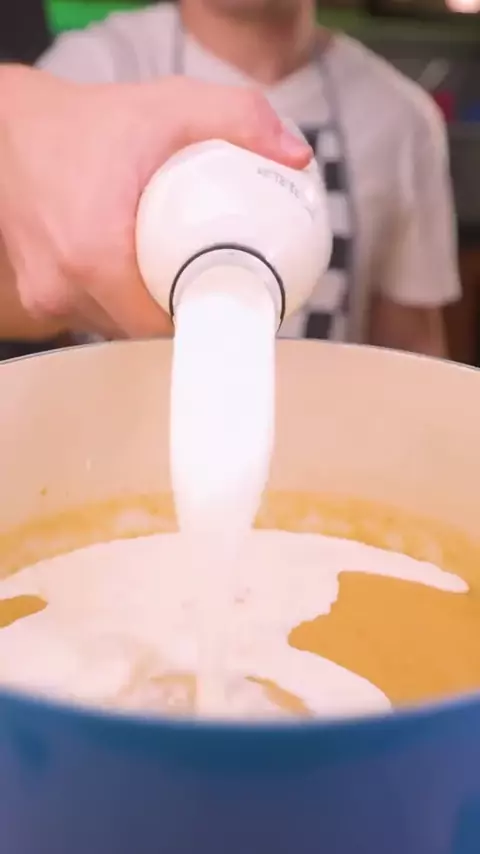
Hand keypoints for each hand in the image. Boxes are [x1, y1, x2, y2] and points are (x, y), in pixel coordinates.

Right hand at [0, 65, 310, 339]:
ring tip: (183, 286)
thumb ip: (238, 118)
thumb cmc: (87, 122)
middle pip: (142, 334)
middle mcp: (64, 287)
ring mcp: (46, 296)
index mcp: (95, 257)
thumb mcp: (169, 106)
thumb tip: (298, 156)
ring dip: (149, 317)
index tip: (233, 311)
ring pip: (116, 329)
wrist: (11, 128)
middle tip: (220, 294)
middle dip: (183, 321)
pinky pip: (93, 317)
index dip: (202, 326)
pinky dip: (121, 305)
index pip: (162, 328)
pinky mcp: (37, 296)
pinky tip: (142, 282)